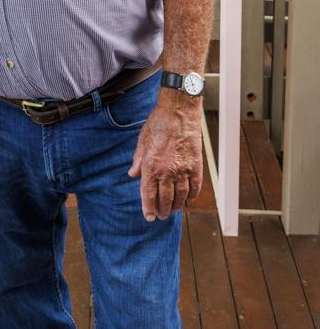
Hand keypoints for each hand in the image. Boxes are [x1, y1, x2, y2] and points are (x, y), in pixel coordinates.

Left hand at [128, 94, 202, 220]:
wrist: (179, 112)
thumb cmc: (159, 123)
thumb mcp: (142, 140)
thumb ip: (138, 160)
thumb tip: (132, 174)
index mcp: (151, 165)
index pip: (148, 193)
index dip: (148, 208)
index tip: (149, 217)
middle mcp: (167, 171)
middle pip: (165, 199)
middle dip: (162, 210)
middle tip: (161, 216)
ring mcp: (183, 170)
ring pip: (180, 196)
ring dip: (177, 206)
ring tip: (174, 210)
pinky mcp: (196, 166)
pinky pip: (194, 187)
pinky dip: (191, 195)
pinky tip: (188, 199)